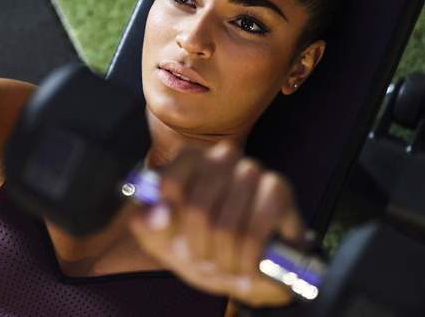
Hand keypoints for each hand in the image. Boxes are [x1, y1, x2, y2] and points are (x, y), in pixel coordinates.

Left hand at [129, 142, 304, 307]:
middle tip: (204, 263)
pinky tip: (247, 267)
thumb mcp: (161, 239)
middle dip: (198, 249)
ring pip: (225, 224)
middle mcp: (222, 156)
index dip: (171, 224)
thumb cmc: (200, 245)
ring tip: (226, 268)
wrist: (247, 267)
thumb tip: (159, 214)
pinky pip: (255, 231)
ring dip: (223, 259)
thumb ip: (147, 224)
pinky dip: (247, 259)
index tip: (175, 243)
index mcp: (189, 158)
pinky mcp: (278, 190)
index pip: (170, 184)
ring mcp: (252, 170)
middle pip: (196, 208)